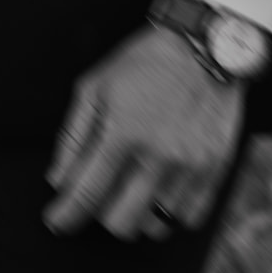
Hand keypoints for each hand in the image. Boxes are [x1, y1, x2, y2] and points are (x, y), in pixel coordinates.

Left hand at [44, 25, 245, 240]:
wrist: (204, 46)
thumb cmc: (140, 64)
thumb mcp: (93, 87)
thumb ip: (72, 137)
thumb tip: (58, 180)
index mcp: (122, 133)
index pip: (87, 193)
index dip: (65, 215)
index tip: (55, 222)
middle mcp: (159, 156)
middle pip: (121, 222)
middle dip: (100, 215)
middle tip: (96, 197)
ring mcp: (192, 166)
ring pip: (156, 226)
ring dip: (136, 215)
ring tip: (129, 190)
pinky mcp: (217, 170)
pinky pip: (190, 217)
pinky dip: (169, 214)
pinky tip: (158, 192)